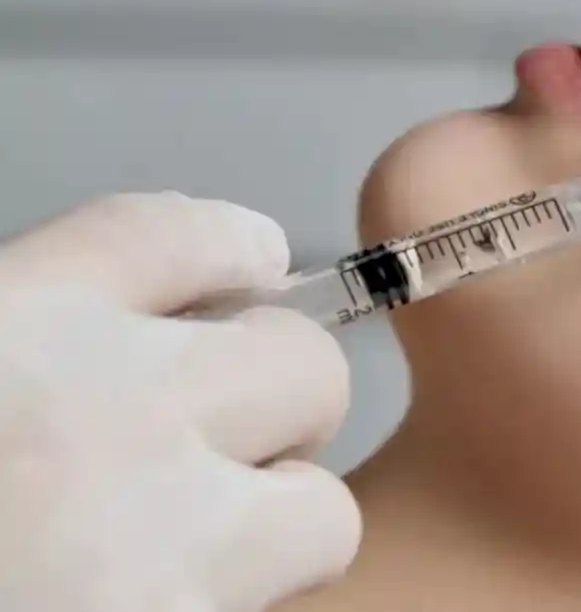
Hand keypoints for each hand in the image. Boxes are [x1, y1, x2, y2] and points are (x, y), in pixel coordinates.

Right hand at [0, 192, 359, 611]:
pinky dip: (228, 611)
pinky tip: (140, 610)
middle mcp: (95, 411)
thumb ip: (40, 345)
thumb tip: (141, 333)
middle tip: (225, 447)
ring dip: (275, 530)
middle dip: (281, 399)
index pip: (174, 234)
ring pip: (322, 509)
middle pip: (300, 358)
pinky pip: (273, 609)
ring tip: (184, 559)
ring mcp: (151, 540)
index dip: (232, 245)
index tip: (257, 259)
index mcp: (9, 328)